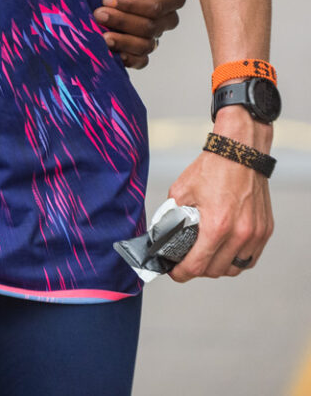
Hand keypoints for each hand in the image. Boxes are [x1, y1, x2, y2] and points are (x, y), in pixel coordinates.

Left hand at [95, 0, 184, 68]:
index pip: (156, 7)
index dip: (132, 6)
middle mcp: (167, 17)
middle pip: (150, 28)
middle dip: (122, 21)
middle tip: (98, 13)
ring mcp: (155, 33)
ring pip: (146, 46)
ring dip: (123, 42)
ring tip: (102, 36)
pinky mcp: (140, 45)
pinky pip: (142, 60)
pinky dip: (129, 60)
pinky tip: (113, 54)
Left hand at [168, 111, 273, 280]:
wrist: (239, 154)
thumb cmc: (210, 170)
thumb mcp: (181, 191)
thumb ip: (172, 215)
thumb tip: (163, 234)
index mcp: (216, 226)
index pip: (197, 265)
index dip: (181, 273)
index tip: (173, 272)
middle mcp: (239, 234)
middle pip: (216, 271)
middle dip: (197, 270)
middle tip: (185, 261)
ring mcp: (255, 234)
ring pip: (235, 268)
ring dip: (218, 267)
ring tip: (204, 257)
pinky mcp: (264, 230)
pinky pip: (250, 257)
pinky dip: (236, 259)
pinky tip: (224, 251)